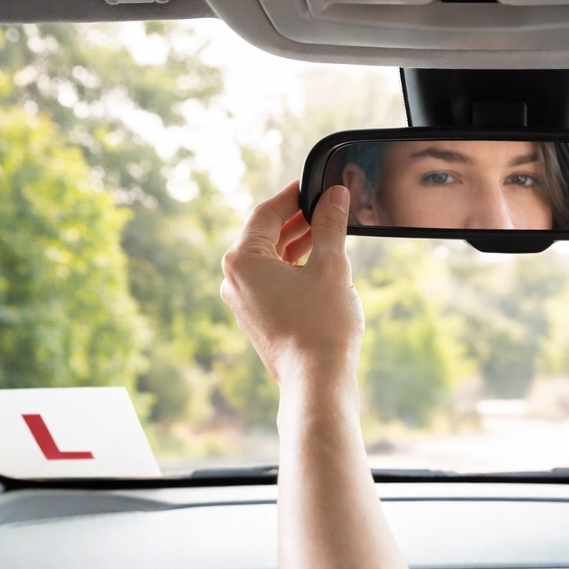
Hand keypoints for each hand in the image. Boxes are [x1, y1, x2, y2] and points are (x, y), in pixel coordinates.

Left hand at [220, 181, 362, 393]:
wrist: (317, 382)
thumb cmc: (321, 325)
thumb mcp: (331, 266)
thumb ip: (330, 225)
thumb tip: (334, 196)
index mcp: (243, 260)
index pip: (267, 212)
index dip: (294, 195)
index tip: (316, 186)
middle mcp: (234, 280)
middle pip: (266, 236)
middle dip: (298, 221)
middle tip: (328, 208)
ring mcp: (243, 302)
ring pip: (270, 260)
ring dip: (298, 245)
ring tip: (329, 235)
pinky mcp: (257, 320)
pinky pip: (273, 283)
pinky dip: (294, 269)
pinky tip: (320, 268)